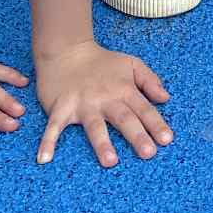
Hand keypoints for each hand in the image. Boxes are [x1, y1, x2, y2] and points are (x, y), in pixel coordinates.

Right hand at [32, 41, 171, 167]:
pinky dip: (47, 141)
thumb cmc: (102, 62)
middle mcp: (105, 98)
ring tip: (111, 161)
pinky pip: (54, 127)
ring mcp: (82, 104)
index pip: (143, 109)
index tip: (167, 140)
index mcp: (123, 89)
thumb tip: (165, 98)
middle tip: (149, 153)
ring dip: (102, 143)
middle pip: (123, 119)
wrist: (67, 50)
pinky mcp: (60, 107)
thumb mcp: (131, 64)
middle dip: (136, 136)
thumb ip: (150, 80)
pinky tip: (44, 158)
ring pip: (94, 126)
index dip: (156, 124)